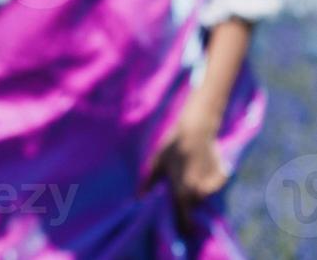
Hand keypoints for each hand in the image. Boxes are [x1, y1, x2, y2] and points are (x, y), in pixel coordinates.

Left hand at [139, 102, 229, 238]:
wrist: (195, 130)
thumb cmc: (171, 146)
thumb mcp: (156, 163)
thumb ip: (148, 182)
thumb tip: (139, 198)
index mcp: (182, 191)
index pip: (183, 216)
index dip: (182, 225)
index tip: (182, 232)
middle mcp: (199, 192)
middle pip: (193, 206)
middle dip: (187, 204)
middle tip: (181, 192)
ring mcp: (212, 184)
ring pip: (205, 196)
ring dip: (198, 193)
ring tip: (189, 176)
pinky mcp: (223, 176)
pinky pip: (215, 186)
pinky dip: (211, 182)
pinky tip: (201, 168)